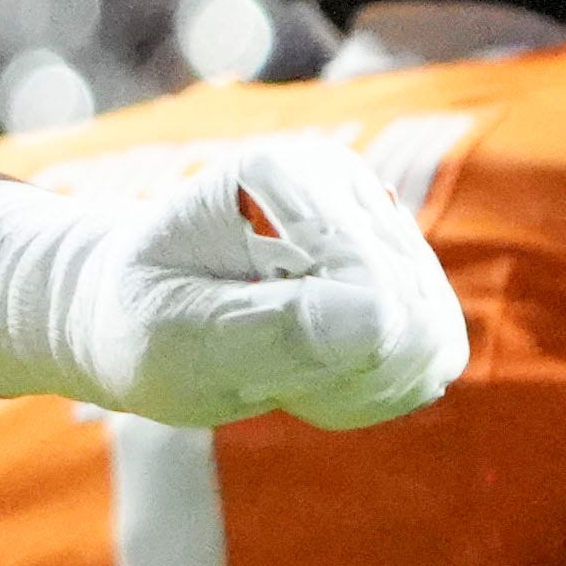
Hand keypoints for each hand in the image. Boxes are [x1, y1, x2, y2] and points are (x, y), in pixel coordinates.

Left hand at [0, 139, 469, 435]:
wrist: (133, 307)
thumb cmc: (137, 318)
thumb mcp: (167, 336)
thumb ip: (264, 330)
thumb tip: (376, 319)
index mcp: (286, 179)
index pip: (373, 299)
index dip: (316, 359)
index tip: (233, 347)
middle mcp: (350, 185)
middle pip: (413, 322)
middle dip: (333, 374)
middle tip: (247, 361)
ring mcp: (384, 226)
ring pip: (432, 345)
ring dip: (351, 384)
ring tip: (272, 362)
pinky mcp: (406, 270)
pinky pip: (431, 358)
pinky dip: (367, 386)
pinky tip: (305, 367)